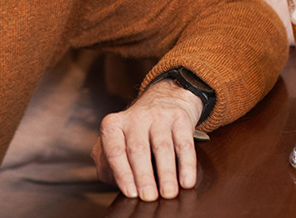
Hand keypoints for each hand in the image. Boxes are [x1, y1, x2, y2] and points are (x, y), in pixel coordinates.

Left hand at [92, 80, 202, 200]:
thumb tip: (114, 181)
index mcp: (113, 125)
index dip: (122, 173)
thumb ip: (108, 161)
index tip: (130, 192)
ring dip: (166, 173)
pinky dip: (186, 165)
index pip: (115, 150)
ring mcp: (158, 116)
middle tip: (148, 196)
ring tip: (168, 193)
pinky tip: (187, 181)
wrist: (165, 98)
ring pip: (162, 147)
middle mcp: (134, 118)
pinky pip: (184, 144)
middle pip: (138, 149)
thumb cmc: (137, 130)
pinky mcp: (179, 118)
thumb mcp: (118, 140)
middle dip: (143, 175)